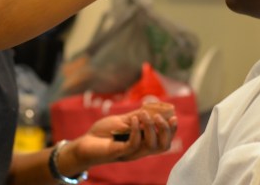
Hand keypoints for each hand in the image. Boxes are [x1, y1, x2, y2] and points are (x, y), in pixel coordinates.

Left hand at [62, 106, 178, 169]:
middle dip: (166, 131)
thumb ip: (138, 116)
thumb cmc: (103, 133)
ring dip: (151, 128)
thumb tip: (156, 107)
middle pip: (162, 146)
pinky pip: (133, 144)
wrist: (84, 143)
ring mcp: (130, 152)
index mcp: (142, 143)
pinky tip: (133, 118)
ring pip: (150, 145)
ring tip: (145, 114)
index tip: (174, 116)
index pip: (164, 141)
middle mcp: (139, 150)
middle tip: (161, 117)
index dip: (172, 130)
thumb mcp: (123, 121)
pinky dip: (136, 130)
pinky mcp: (119, 152)